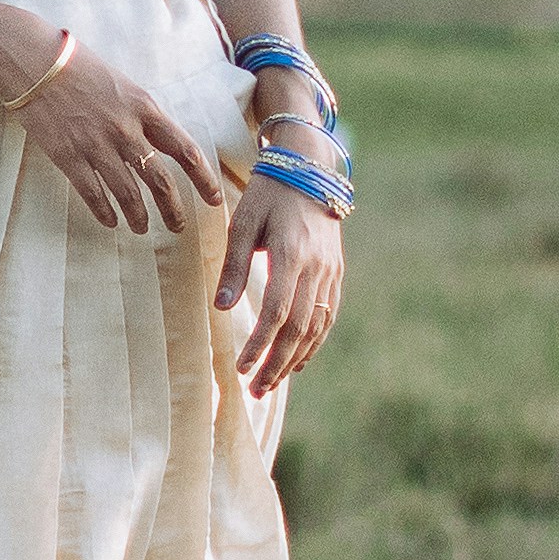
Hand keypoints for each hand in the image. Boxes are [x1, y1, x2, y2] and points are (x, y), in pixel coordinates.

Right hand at [14, 49, 226, 237]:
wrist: (37, 62)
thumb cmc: (82, 68)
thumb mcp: (126, 86)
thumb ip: (145, 116)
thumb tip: (161, 144)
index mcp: (145, 108)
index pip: (185, 149)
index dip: (203, 178)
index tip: (213, 197)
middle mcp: (126, 129)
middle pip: (160, 180)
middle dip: (174, 209)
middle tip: (178, 226)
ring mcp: (96, 145)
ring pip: (128, 193)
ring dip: (139, 216)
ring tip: (142, 228)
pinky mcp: (68, 156)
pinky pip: (93, 193)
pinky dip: (104, 212)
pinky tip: (110, 222)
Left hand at [216, 171, 343, 390]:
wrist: (309, 169)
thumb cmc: (268, 194)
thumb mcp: (243, 223)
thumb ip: (234, 266)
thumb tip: (221, 308)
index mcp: (292, 254)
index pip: (277, 312)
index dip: (260, 344)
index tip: (241, 368)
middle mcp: (317, 268)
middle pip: (299, 328)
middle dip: (276, 363)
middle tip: (255, 390)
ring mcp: (331, 272)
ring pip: (316, 328)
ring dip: (294, 360)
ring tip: (271, 383)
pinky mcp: (337, 273)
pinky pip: (328, 316)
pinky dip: (313, 343)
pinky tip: (297, 361)